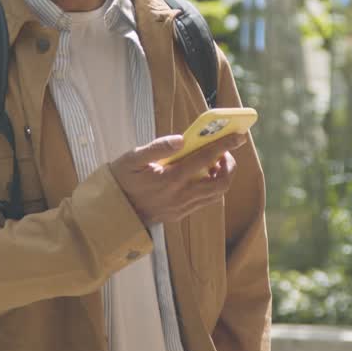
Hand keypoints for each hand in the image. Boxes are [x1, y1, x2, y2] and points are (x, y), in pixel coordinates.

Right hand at [108, 133, 247, 225]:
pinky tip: (202, 176)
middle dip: (229, 166)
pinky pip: (205, 201)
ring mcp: (182, 208)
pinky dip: (211, 187)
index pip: (206, 159)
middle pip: (220, 183)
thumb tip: (181, 140)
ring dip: (222, 178)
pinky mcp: (180, 215)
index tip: (238, 136)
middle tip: (222, 152)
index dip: (225, 146)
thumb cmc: (122, 180)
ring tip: (213, 163)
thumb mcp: (132, 158)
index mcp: (170, 179)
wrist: (113, 211)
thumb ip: (157, 147)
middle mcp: (180, 196)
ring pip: (216, 195)